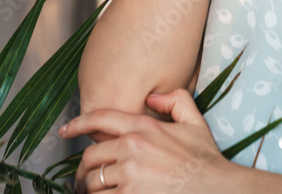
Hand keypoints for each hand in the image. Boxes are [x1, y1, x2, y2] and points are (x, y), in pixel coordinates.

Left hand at [59, 89, 230, 192]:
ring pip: (93, 182)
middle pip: (90, 157)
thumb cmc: (205, 159)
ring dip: (91, 189)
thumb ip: (175, 99)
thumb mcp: (194, 121)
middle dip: (84, 169)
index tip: (64, 131)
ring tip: (95, 192)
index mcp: (144, 127)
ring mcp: (130, 175)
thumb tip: (152, 96)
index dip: (77, 124)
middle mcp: (133, 148)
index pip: (100, 119)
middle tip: (85, 178)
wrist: (217, 189)